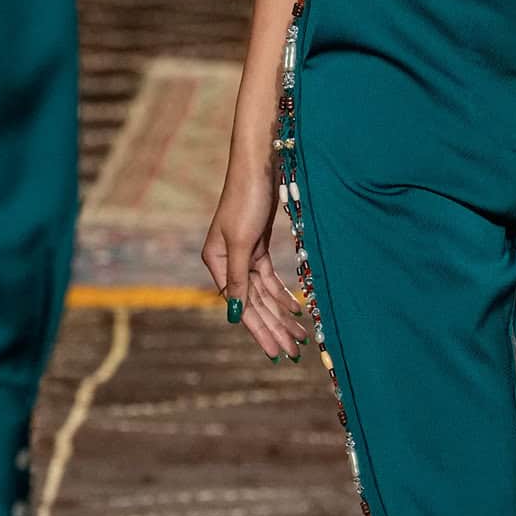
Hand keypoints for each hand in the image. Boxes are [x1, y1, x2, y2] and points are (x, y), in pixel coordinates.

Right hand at [201, 146, 308, 360]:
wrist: (259, 164)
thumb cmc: (246, 198)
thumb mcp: (241, 241)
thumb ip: (237, 278)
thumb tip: (234, 314)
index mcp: (216, 261)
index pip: (241, 305)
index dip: (259, 330)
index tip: (276, 352)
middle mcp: (226, 261)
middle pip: (253, 303)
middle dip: (274, 328)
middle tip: (294, 352)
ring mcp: (243, 254)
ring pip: (264, 293)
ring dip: (282, 314)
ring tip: (300, 337)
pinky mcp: (258, 246)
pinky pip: (269, 279)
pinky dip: (283, 294)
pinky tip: (297, 309)